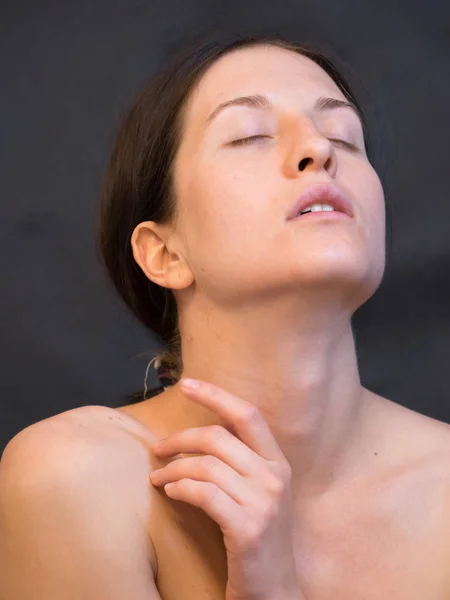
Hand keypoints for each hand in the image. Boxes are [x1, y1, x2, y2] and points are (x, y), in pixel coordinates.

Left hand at [149, 378, 302, 599]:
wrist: (274, 591)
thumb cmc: (256, 537)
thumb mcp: (257, 493)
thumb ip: (237, 463)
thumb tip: (195, 436)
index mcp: (277, 462)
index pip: (247, 414)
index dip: (216, 394)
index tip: (186, 383)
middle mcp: (274, 476)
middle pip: (217, 437)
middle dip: (179, 438)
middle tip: (158, 449)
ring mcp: (264, 503)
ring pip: (205, 465)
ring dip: (172, 469)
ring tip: (158, 478)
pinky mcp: (248, 529)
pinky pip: (203, 494)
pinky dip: (180, 488)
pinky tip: (170, 493)